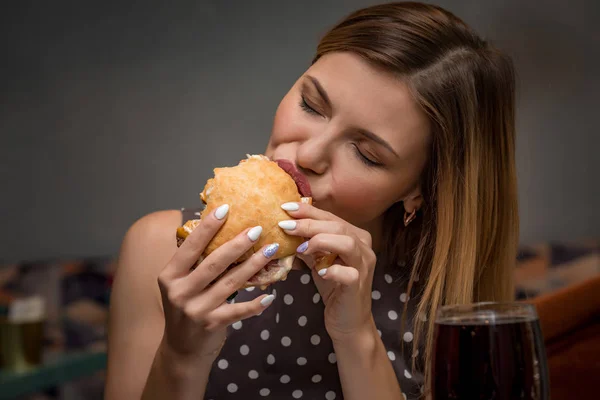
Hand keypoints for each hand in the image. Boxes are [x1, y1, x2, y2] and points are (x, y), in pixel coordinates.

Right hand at [157, 204, 276, 361]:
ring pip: (231, 282)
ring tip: (271, 250)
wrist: (182, 350)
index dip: (208, 227)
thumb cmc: (185, 308)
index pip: (190, 246)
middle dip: (237, 244)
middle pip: (214, 263)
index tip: (225, 208)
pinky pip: (239, 310)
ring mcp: (196, 310)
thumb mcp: (180, 284)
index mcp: (169, 276)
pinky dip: (256, 303)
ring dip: (254, 265)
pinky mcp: (212, 325)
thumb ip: (194, 264)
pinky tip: (270, 295)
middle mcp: (180, 292)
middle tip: (257, 228)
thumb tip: (220, 229)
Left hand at [279, 202, 376, 341]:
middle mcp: (364, 248)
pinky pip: (348, 273)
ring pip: (347, 243)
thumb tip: (285, 228)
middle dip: (309, 224)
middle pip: (338, 227)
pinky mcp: (358, 285)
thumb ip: (307, 245)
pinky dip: (332, 270)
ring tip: (300, 248)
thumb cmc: (334, 288)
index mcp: (355, 237)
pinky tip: (319, 272)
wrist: (348, 321)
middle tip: (285, 225)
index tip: (285, 208)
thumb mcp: (318, 262)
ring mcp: (364, 266)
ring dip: (320, 242)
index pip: (331, 218)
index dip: (308, 211)